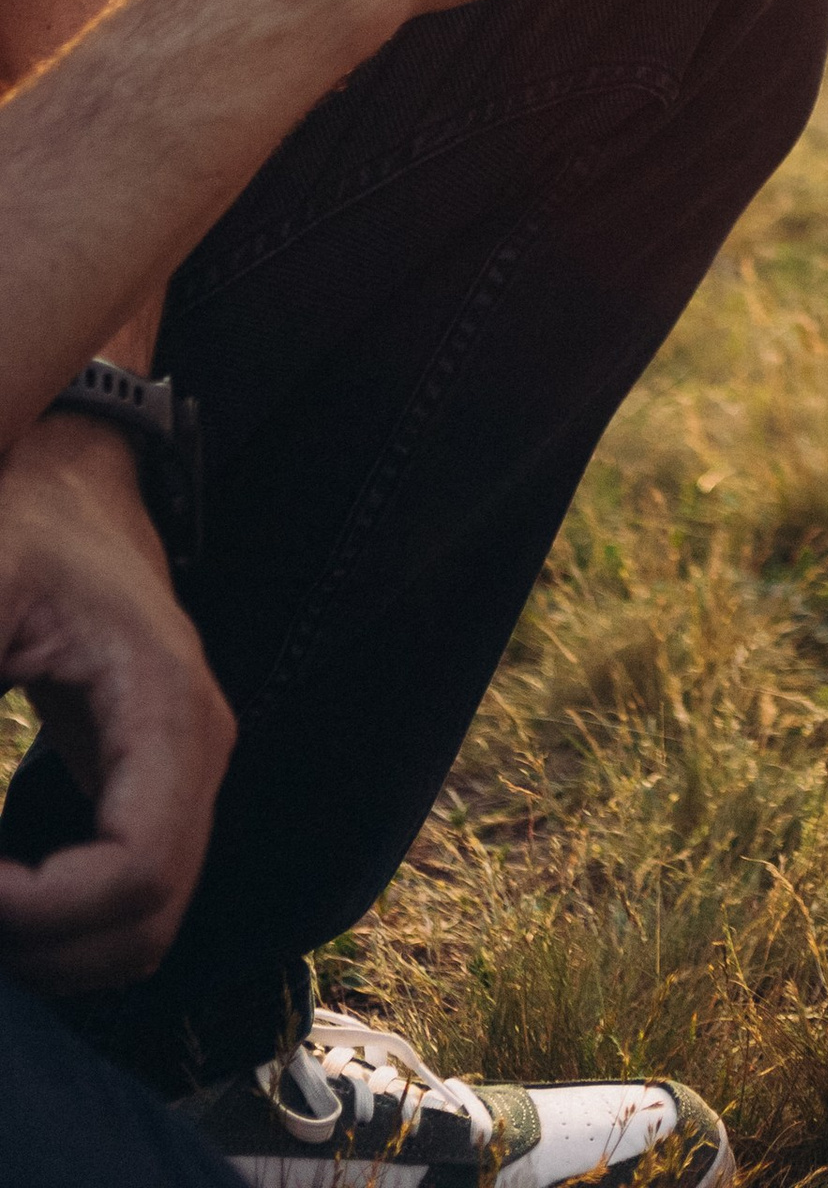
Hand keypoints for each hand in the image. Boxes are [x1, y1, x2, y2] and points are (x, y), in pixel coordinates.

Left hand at [0, 419, 232, 994]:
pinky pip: (134, 901)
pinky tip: (1, 893)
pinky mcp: (157, 784)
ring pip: (145, 929)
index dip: (43, 912)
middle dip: (44, 949)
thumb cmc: (27, 527)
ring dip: (56, 952)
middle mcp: (198, 750)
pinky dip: (67, 929)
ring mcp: (187, 772)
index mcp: (168, 706)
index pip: (138, 871)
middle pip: (148, 922)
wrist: (76, 485)